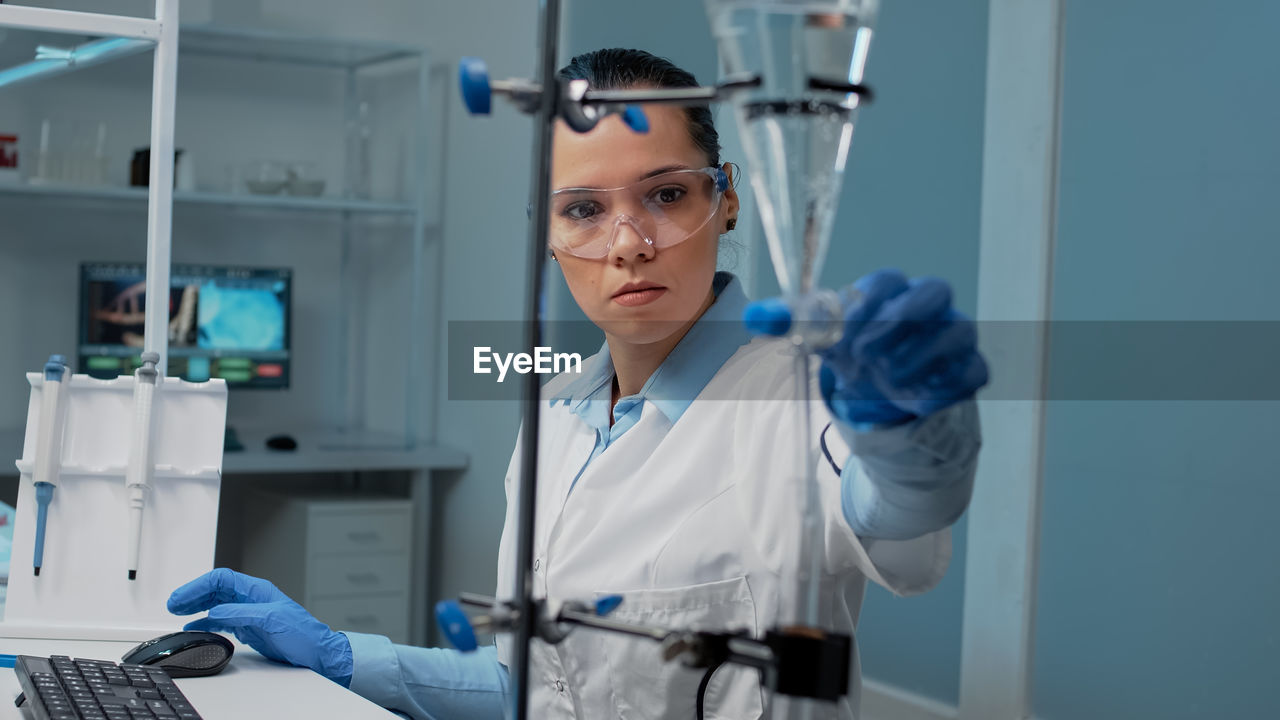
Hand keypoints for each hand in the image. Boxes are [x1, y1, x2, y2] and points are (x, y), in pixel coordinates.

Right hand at [168, 568, 353, 684]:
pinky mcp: (249, 627)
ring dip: (196, 606)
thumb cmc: (304, 634)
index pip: (222, 579)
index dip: (199, 586)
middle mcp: (251, 599)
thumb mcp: (272, 620)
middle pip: (215, 589)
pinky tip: (194, 626)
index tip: (181, 597)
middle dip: (193, 594)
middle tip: (173, 604)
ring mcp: (249, 613)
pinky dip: (205, 621)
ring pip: (216, 603)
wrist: (318, 652)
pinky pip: (221, 619)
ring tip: (178, 612)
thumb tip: (215, 612)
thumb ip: (242, 614)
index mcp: (257, 590)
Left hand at [745, 269, 988, 425]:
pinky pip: (972, 371)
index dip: (868, 299)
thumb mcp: (822, 340)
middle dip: (898, 320)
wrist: (887, 392)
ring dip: (919, 355)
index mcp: (892, 292)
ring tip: (887, 379)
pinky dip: (947, 385)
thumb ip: (790, 324)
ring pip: (957, 330)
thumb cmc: (857, 353)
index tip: (843, 328)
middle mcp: (929, 307)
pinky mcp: (968, 371)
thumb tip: (754, 316)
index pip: (888, 279)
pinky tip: (918, 399)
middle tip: (865, 352)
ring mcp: (954, 336)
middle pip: (934, 290)